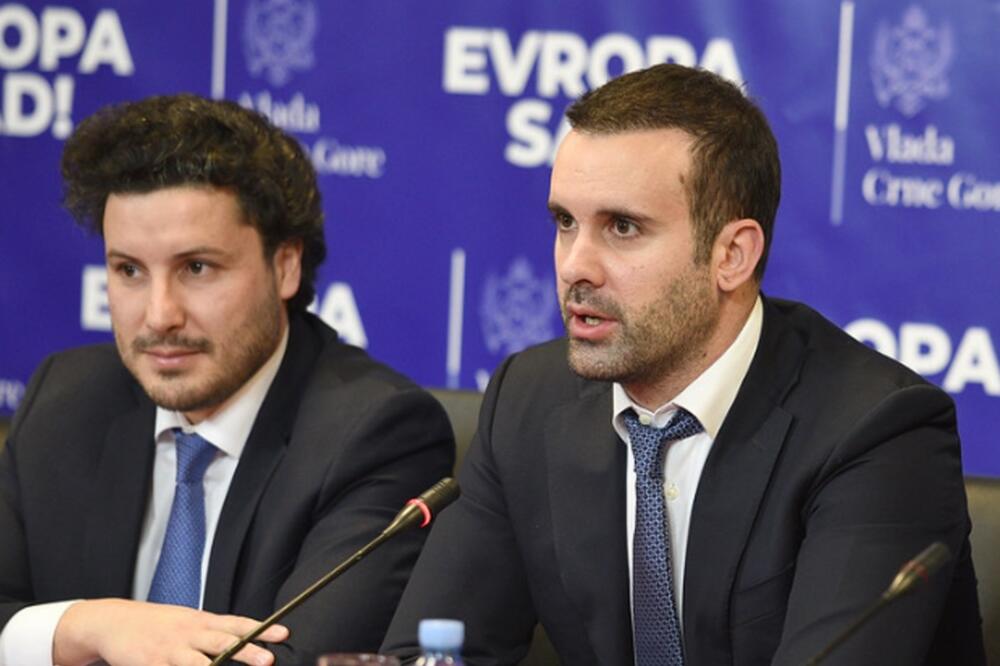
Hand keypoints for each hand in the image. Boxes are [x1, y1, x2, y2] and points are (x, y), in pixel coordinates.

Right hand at [53, 598, 288, 665]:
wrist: (114, 621)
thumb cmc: (159, 624)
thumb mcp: (189, 621)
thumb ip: (214, 631)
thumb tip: (247, 639)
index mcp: (202, 621)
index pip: (238, 624)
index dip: (261, 629)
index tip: (283, 634)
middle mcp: (190, 633)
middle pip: (223, 642)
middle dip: (247, 652)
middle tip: (268, 659)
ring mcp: (171, 651)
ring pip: (198, 663)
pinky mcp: (152, 665)